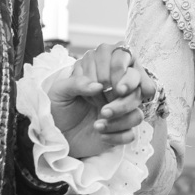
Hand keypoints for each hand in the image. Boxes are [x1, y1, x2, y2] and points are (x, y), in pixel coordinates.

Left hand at [48, 43, 156, 159]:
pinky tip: (101, 135)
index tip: (106, 83)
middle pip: (137, 83)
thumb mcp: (59, 92)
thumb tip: (98, 85)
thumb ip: (75, 83)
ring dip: (120, 115)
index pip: (123, 58)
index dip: (119, 69)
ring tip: (97, 123)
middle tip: (109, 101)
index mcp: (102, 72)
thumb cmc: (58, 109)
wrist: (57, 136)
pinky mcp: (121, 131)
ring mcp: (121, 111)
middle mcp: (115, 89)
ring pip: (137, 111)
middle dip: (125, 93)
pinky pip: (131, 134)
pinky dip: (117, 135)